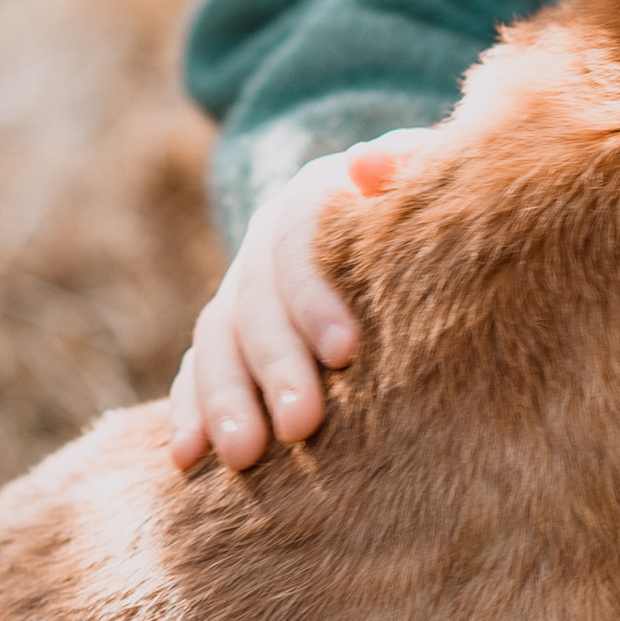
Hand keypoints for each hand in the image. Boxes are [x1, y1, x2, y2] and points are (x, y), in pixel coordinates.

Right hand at [166, 130, 431, 470]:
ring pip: (216, 341)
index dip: (315, 295)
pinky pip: (196, 370)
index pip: (300, 239)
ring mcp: (241, 289)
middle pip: (254, 300)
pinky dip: (189, 411)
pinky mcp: (227, 335)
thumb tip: (365, 163)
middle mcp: (266, 241)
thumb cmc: (430, 213)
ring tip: (243, 455)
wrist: (397, 228)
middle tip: (302, 427)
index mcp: (313, 196)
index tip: (345, 352)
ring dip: (223, 399)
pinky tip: (188, 457)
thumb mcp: (431, 179)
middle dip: (274, 366)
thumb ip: (408, 166)